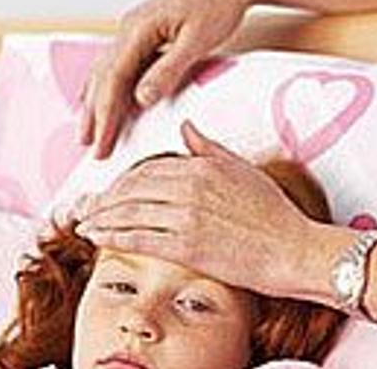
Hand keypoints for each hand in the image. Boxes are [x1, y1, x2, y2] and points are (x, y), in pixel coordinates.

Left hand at [76, 121, 331, 297]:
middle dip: (105, 199)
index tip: (111, 191)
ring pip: (129, 212)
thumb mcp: (242, 169)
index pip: (148, 169)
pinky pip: (137, 238)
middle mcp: (190, 187)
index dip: (123, 181)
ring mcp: (186, 217)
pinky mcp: (186, 247)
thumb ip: (208, 147)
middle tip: (89, 207)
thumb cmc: (273, 213)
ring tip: (84, 223)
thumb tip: (186, 126)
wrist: (293, 250)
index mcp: (202, 166)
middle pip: (132, 189)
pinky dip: (111, 236)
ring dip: (100, 218)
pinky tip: (97, 237)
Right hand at [79, 0, 261, 158]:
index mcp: (139, 27)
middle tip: (88, 147)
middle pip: (103, 76)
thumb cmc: (219, 4)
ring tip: (87, 130)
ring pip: (106, 68)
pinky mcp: (144, 29)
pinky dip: (105, 83)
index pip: (114, 79)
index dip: (105, 115)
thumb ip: (169, 69)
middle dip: (94, 113)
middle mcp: (130, 26)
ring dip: (94, 100)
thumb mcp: (198, 40)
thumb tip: (141, 99)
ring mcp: (134, 26)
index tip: (101, 144)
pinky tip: (98, 96)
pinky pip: (117, 61)